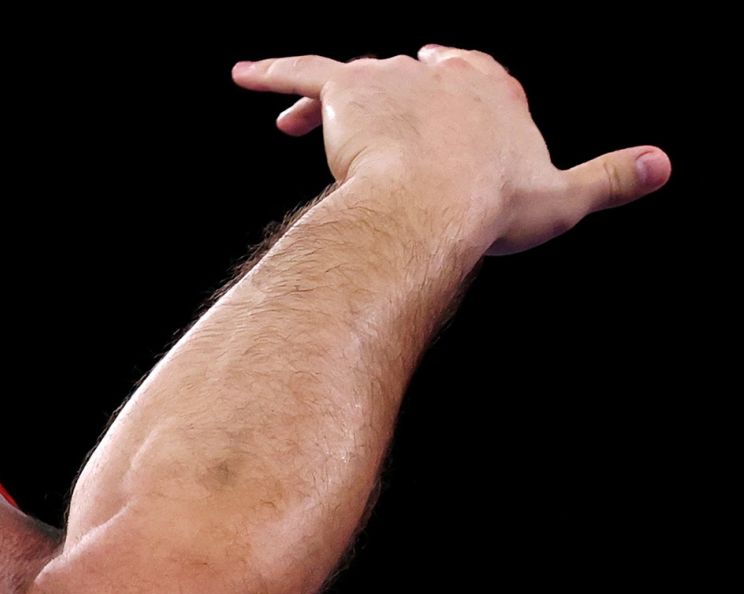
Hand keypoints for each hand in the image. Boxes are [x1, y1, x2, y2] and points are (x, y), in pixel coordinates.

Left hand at [231, 44, 670, 255]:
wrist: (434, 205)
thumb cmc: (494, 208)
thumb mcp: (563, 198)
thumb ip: (611, 178)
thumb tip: (667, 164)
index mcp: (491, 92)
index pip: (472, 72)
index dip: (455, 76)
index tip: (441, 68)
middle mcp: (439, 74)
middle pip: (409, 77)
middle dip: (391, 94)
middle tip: (368, 111)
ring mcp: (391, 77)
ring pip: (354, 79)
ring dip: (331, 100)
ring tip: (301, 126)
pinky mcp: (344, 88)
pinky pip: (299, 73)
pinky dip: (270, 72)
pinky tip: (240, 74)